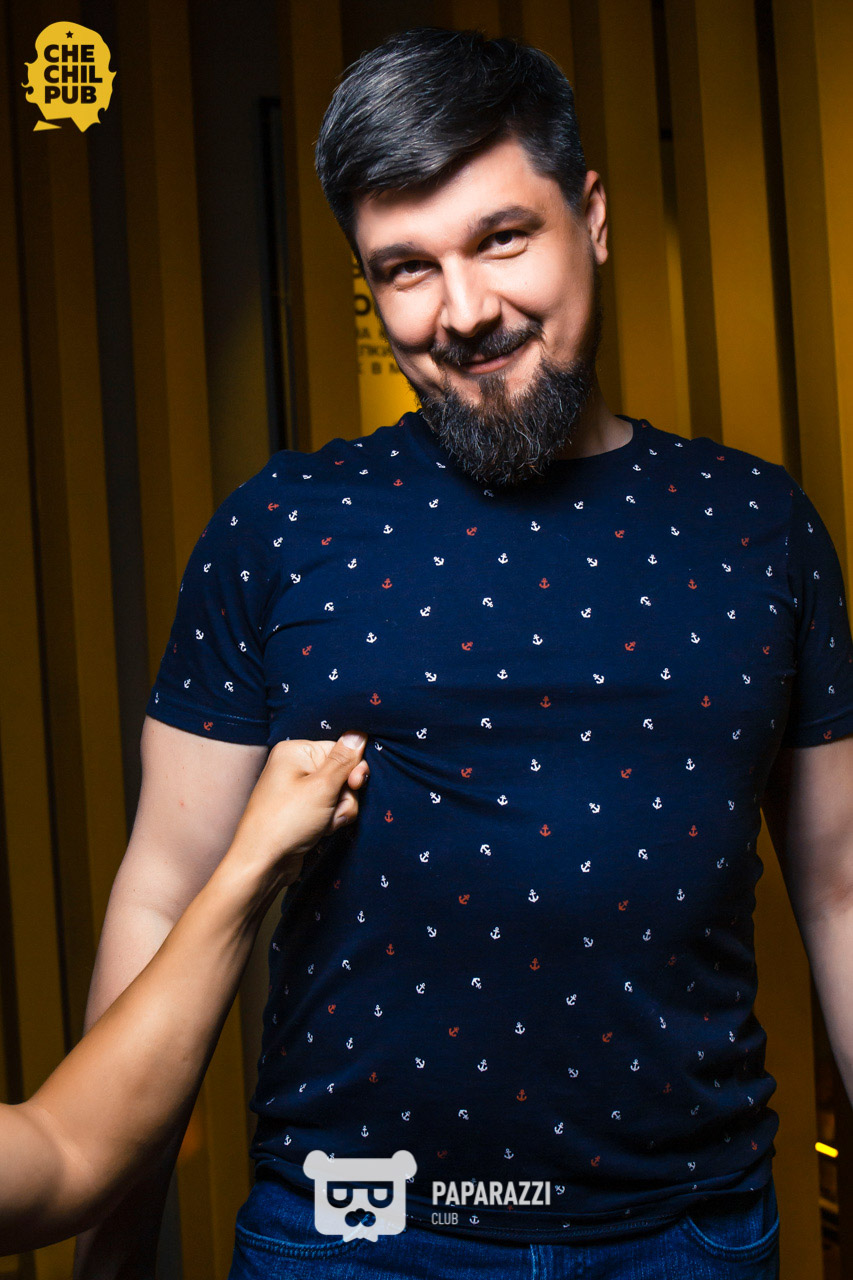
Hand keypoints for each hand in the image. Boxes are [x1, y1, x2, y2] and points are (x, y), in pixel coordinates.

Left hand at [228, 731, 369, 883]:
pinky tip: (321, 831)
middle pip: (342, 773)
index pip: (340, 750)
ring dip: (340, 811)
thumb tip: (359, 732)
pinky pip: (330, 808)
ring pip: (340, 794)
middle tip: (334, 810)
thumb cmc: (287, 821)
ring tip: (324, 824)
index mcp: (295, 751)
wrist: (263, 863)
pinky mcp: (304, 810)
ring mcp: (299, 790)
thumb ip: (344, 760)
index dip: (353, 768)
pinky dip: (331, 820)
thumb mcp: (322, 788)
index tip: (355, 785)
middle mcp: (296, 766)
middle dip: (345, 795)